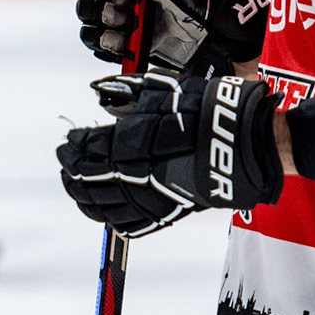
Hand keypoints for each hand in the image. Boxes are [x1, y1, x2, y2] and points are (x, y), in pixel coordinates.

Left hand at [56, 70, 281, 235]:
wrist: (250, 141)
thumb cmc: (211, 111)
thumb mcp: (169, 90)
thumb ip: (131, 91)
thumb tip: (101, 91)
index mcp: (136, 142)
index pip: (91, 148)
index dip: (76, 145)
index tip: (69, 141)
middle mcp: (140, 172)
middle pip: (91, 178)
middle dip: (72, 169)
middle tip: (65, 160)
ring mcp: (154, 196)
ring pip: (104, 205)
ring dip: (83, 196)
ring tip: (74, 185)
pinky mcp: (170, 212)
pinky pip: (130, 224)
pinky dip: (109, 219)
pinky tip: (100, 211)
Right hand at [77, 0, 266, 75]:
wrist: (222, 45)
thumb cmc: (208, 6)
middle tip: (117, 1)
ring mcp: (129, 22)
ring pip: (92, 16)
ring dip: (100, 17)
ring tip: (122, 23)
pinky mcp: (130, 48)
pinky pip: (101, 45)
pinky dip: (104, 42)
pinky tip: (117, 40)